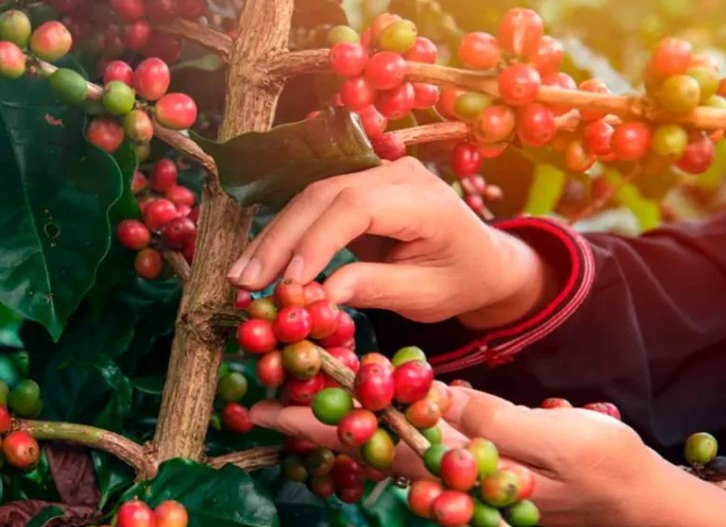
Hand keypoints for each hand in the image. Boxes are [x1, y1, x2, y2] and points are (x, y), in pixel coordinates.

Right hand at [227, 157, 555, 328]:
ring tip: (242, 278)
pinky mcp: (356, 189)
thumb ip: (376, 288)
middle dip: (281, 241)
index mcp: (423, 198)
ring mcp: (373, 176)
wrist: (483, 259)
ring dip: (273, 239)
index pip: (356, 206)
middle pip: (323, 196)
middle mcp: (395, 174)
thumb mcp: (426, 295)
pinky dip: (285, 237)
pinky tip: (260, 264)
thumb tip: (319, 295)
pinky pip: (313, 208)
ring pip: (309, 199)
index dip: (316, 241)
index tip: (289, 282)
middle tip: (246, 283)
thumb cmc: (461, 279)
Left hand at [251, 387, 725, 526]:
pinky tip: (357, 403)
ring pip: (380, 441)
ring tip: (290, 396)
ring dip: (336, 418)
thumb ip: (491, 423)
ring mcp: (451, 470)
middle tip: (259, 401)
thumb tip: (435, 400)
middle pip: (364, 441)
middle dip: (312, 419)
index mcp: (458, 466)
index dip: (326, 417)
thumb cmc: (601, 467)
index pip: (377, 439)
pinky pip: (408, 440)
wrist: (629, 500)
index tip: (278, 400)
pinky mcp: (464, 463)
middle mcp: (443, 473)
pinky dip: (375, 419)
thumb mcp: (554, 440)